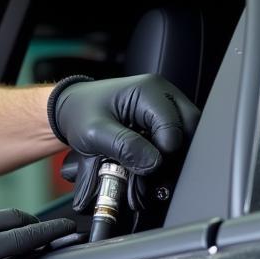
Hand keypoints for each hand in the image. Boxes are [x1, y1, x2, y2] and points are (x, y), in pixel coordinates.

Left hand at [51, 74, 199, 211]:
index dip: (163, 151)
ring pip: (185, 135)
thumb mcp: (95, 132)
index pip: (175, 126)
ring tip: (145, 164)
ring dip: (169, 154)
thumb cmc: (80, 114)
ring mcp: (165, 107)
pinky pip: (175, 138)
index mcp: (149, 90)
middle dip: (173, 153)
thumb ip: (124, 147)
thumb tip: (153, 163)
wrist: (70, 111)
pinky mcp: (161, 120)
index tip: (145, 165)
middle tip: (150, 168)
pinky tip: (147, 158)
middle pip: (189, 128)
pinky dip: (163, 152)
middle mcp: (163, 95)